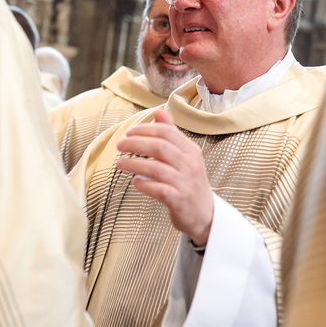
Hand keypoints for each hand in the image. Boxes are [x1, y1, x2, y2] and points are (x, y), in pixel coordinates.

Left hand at [115, 108, 213, 245]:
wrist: (205, 214)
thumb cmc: (190, 182)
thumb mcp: (186, 156)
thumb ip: (172, 134)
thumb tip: (159, 112)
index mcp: (190, 150)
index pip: (167, 132)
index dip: (145, 130)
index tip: (129, 133)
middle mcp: (189, 164)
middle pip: (160, 147)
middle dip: (136, 144)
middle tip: (120, 145)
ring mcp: (185, 183)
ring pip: (157, 168)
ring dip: (135, 164)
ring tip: (119, 164)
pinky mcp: (179, 201)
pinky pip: (159, 190)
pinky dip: (145, 185)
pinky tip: (135, 183)